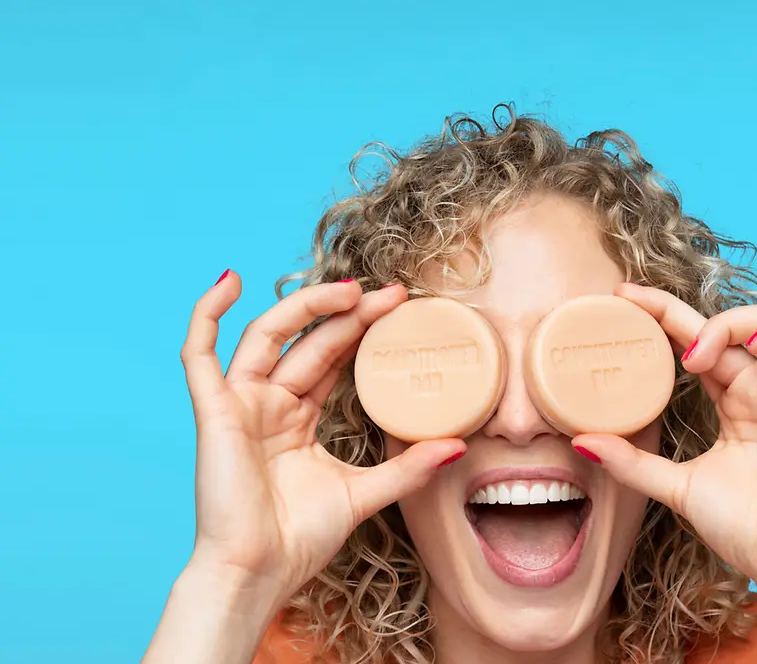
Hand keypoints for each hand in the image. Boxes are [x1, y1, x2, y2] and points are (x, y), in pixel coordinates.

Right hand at [179, 273, 465, 603]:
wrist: (258, 574)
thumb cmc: (299, 539)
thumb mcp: (365, 493)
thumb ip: (408, 466)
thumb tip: (458, 445)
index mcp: (297, 419)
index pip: (331, 358)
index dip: (361, 329)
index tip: (401, 307)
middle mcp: (268, 404)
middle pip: (309, 341)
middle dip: (349, 314)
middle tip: (391, 294)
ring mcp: (240, 404)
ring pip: (267, 336)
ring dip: (305, 307)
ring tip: (349, 289)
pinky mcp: (214, 412)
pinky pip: (198, 355)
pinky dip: (207, 315)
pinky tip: (229, 282)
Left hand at [574, 283, 756, 583]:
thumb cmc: (745, 529)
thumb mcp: (674, 485)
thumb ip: (631, 461)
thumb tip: (580, 441)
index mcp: (733, 404)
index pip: (697, 344)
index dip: (664, 317)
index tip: (621, 300)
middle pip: (722, 323)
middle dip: (673, 306)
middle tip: (627, 300)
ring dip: (728, 322)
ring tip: (696, 357)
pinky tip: (752, 348)